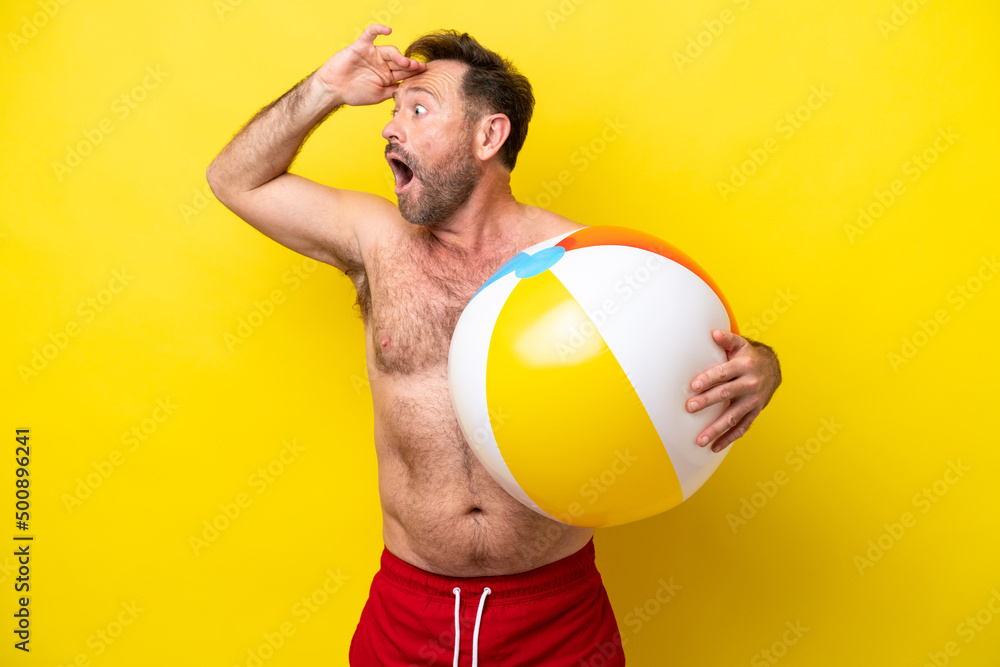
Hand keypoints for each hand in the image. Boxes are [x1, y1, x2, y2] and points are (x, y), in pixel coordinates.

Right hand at [315, 24, 425, 106]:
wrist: (333, 89)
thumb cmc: (354, 93)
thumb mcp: (379, 95)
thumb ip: (393, 91)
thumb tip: (409, 89)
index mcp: (388, 76)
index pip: (404, 72)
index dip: (414, 71)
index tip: (424, 72)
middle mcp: (382, 63)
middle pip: (400, 61)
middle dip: (410, 64)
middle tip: (418, 67)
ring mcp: (373, 54)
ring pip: (390, 51)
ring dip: (399, 56)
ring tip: (405, 62)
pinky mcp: (361, 46)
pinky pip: (370, 34)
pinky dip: (378, 29)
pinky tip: (387, 30)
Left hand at [685, 330, 781, 452]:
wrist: (773, 369)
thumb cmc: (749, 356)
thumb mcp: (741, 345)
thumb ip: (727, 340)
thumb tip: (713, 333)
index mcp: (744, 366)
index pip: (723, 373)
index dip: (708, 379)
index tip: (693, 386)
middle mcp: (750, 384)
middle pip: (726, 394)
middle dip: (707, 402)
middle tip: (689, 408)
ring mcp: (753, 401)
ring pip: (733, 416)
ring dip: (716, 429)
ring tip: (700, 439)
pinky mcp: (754, 412)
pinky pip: (742, 428)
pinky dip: (729, 439)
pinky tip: (714, 447)